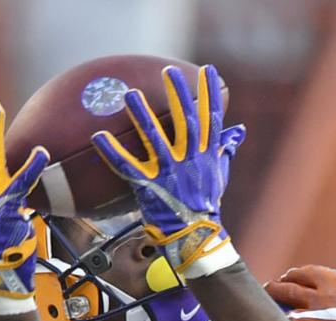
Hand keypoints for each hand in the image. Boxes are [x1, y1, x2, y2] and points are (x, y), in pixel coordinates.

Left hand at [90, 64, 245, 277]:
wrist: (197, 236)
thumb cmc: (207, 205)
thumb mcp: (220, 175)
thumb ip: (225, 149)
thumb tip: (237, 132)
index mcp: (207, 155)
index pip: (211, 118)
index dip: (209, 93)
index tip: (208, 70)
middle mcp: (190, 160)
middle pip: (185, 121)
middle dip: (178, 95)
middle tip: (169, 71)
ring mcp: (170, 173)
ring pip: (155, 139)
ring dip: (142, 116)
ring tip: (130, 94)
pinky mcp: (150, 186)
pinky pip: (128, 167)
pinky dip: (112, 152)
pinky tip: (98, 137)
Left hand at [267, 231, 335, 320]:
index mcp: (332, 280)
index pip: (301, 273)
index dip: (292, 274)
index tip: (287, 277)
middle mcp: (321, 299)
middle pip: (287, 292)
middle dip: (275, 290)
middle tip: (268, 290)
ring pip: (290, 316)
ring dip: (281, 314)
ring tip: (274, 313)